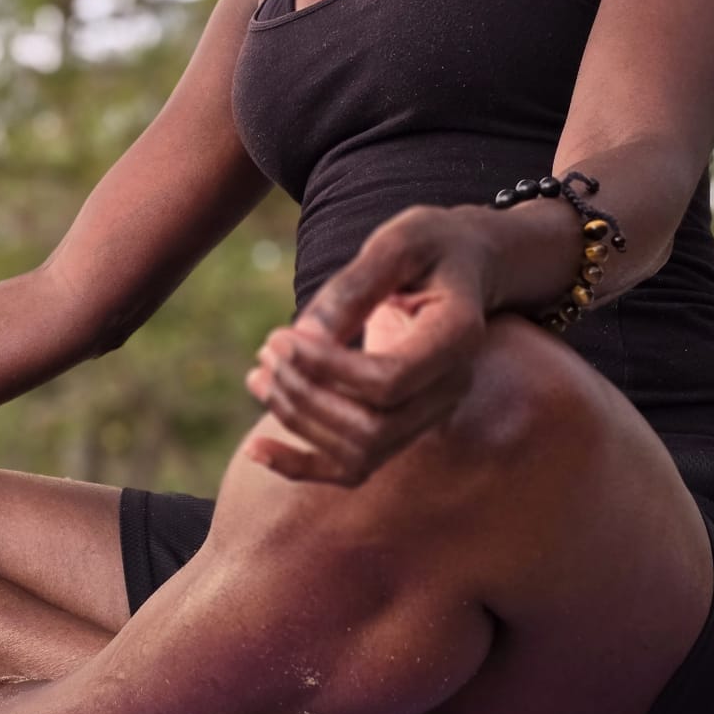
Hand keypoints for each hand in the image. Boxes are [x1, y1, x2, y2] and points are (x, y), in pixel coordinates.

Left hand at [245, 206, 491, 486]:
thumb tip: (304, 338)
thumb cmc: (429, 247)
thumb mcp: (397, 243)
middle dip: (305, 395)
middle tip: (268, 349)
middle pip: (371, 428)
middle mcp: (451, 389)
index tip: (281, 336)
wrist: (460, 268)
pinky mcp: (402, 426)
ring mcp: (429, 416)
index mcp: (457, 338)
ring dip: (297, 421)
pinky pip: (352, 470)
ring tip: (259, 374)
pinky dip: (300, 467)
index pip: (389, 381)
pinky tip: (254, 450)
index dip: (325, 367)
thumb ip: (353, 288)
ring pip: (358, 454)